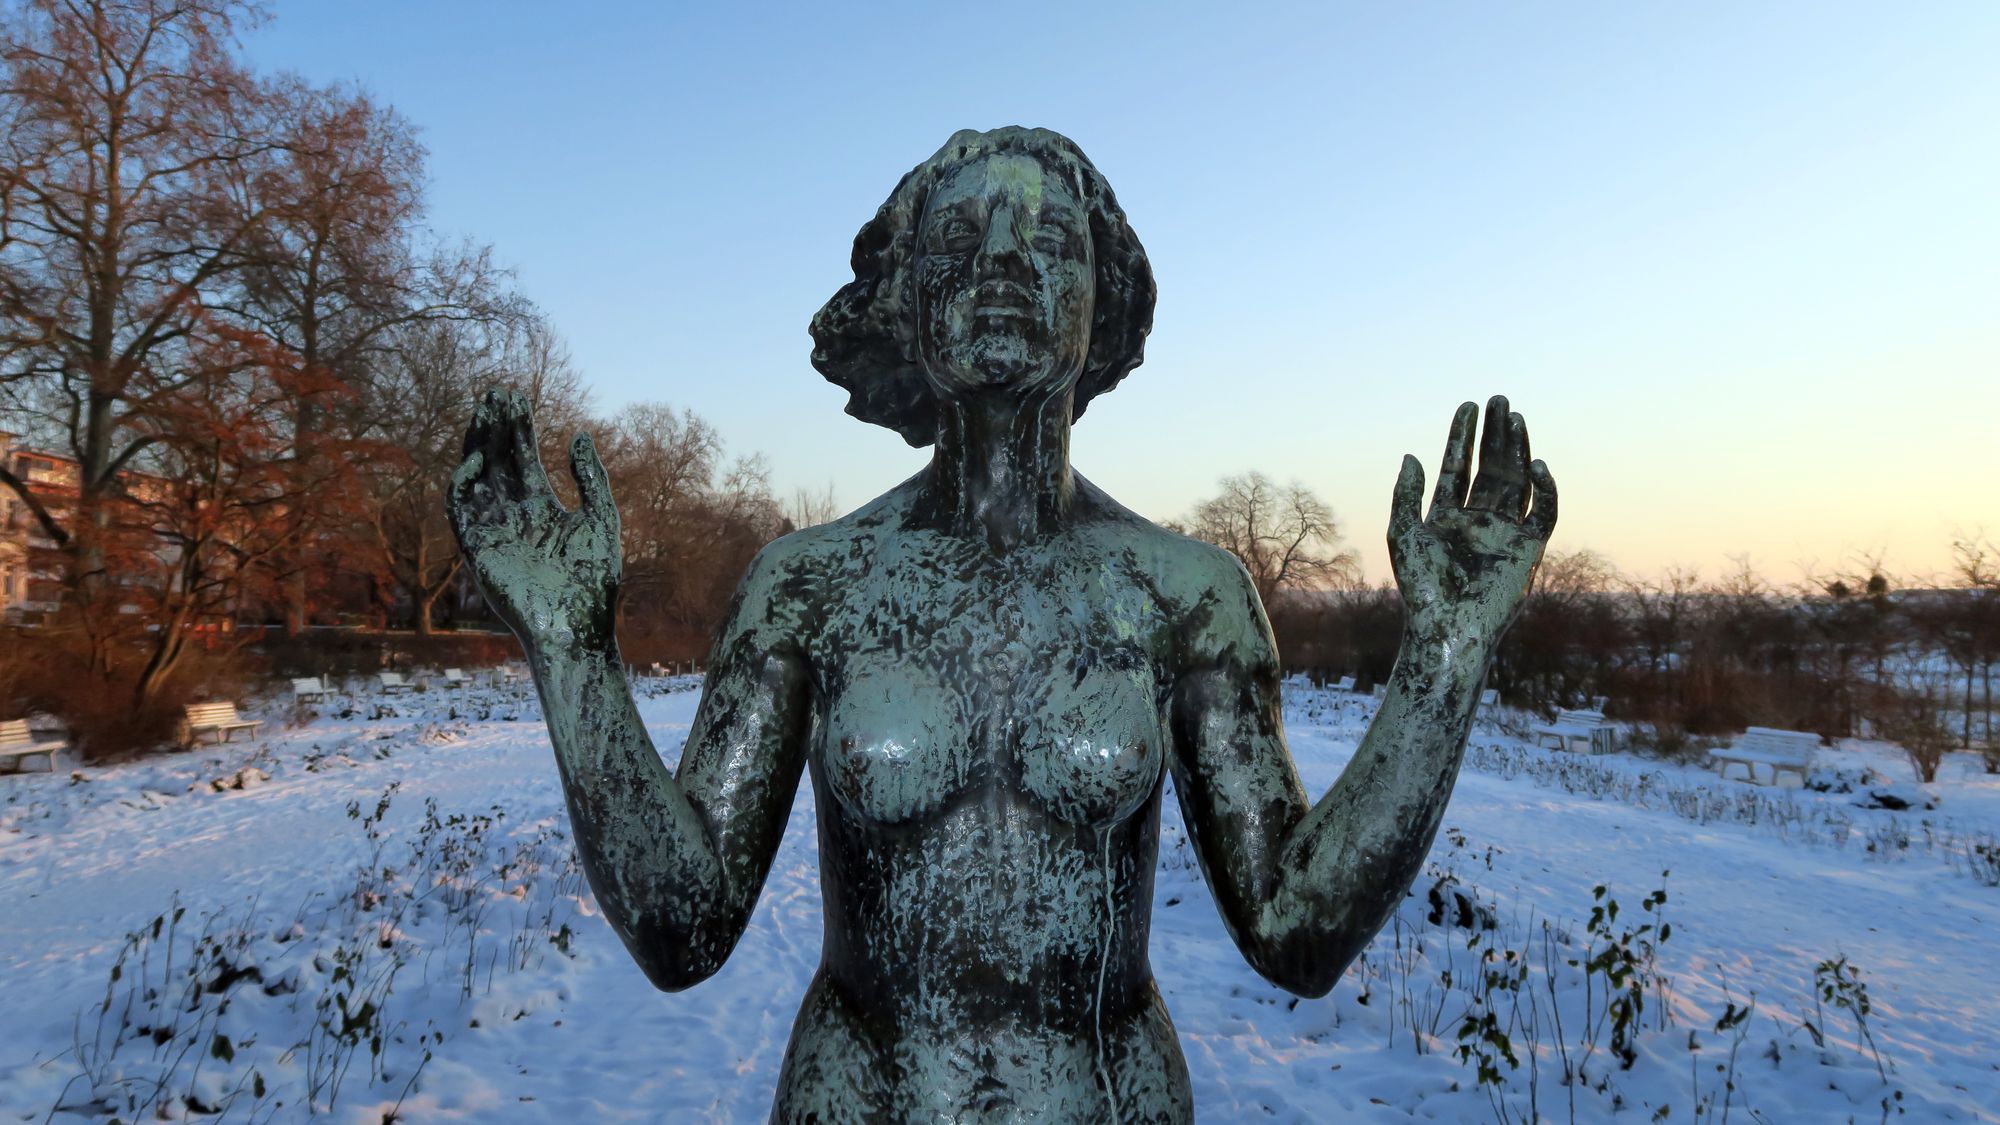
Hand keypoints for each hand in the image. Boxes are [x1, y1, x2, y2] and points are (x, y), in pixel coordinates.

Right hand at [447, 389, 620, 653]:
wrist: (574, 626)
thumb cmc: (593, 579)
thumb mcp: (600, 518)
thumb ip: (589, 477)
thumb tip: (579, 432)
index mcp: (541, 506)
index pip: (523, 457)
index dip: (518, 427)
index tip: (516, 396)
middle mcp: (513, 513)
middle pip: (496, 460)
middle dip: (495, 427)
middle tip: (497, 393)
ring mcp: (493, 528)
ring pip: (477, 477)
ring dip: (477, 444)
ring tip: (485, 412)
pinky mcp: (477, 548)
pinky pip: (461, 510)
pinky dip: (463, 483)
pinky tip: (478, 458)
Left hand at [1388, 396, 1555, 640]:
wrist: (1450, 628)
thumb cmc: (1423, 589)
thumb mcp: (1405, 534)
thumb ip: (1407, 495)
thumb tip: (1411, 455)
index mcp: (1446, 517)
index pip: (1457, 467)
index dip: (1462, 437)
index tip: (1468, 407)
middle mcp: (1478, 521)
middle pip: (1490, 468)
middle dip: (1494, 435)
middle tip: (1498, 400)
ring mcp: (1506, 533)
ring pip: (1517, 482)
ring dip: (1518, 450)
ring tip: (1515, 417)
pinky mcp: (1530, 549)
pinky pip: (1545, 512)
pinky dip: (1546, 489)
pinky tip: (1536, 463)